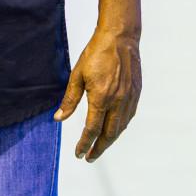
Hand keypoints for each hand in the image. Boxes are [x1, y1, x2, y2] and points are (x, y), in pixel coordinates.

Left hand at [53, 27, 140, 161]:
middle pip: (109, 134)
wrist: (119, 38)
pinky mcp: (136, 93)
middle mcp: (117, 101)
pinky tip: (114, 129)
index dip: (84, 144)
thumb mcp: (77, 75)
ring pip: (120, 128)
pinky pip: (128, 117)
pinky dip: (120, 127)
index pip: (92, 129)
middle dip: (98, 148)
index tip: (79, 153)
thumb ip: (69, 99)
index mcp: (101, 98)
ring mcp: (129, 98)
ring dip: (109, 140)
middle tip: (89, 156)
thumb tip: (59, 118)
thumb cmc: (96, 53)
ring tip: (99, 146)